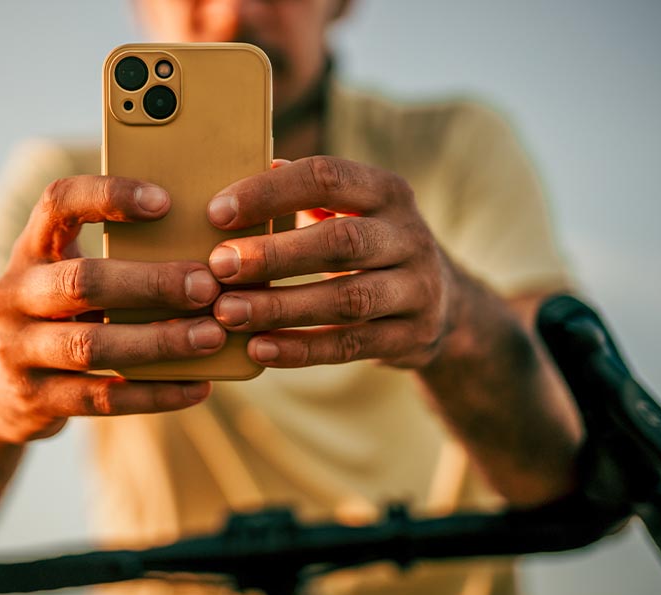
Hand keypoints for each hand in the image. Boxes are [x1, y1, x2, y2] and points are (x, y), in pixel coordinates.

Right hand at [0, 175, 226, 442]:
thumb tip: (214, 242)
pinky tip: (198, 387)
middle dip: (150, 284)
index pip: (58, 203)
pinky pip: (100, 399)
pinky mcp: (35, 399)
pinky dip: (153, 394)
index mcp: (30, 249)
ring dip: (158, 342)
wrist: (1, 391)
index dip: (107, 195)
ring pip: (90, 346)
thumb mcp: (69, 274)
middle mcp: (14, 294)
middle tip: (208, 287)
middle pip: (81, 282)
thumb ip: (119, 256)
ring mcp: (17, 350)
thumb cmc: (64, 315)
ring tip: (212, 336)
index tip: (165, 201)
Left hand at [206, 156, 455, 369]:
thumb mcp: (350, 209)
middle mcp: (409, 236)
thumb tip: (243, 178)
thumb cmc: (367, 245)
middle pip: (341, 241)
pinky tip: (259, 348)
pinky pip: (351, 346)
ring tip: (228, 313)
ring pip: (348, 299)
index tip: (217, 213)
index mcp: (386, 191)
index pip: (327, 178)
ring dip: (281, 307)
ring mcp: (417, 289)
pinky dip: (302, 349)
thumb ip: (301, 193)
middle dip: (273, 254)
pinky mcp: (411, 337)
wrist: (443, 305)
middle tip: (218, 267)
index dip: (270, 193)